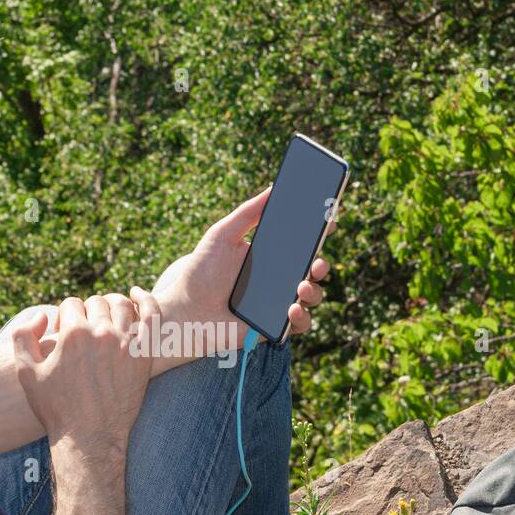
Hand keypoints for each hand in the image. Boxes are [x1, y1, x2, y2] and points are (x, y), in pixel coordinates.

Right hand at [12, 290, 160, 453]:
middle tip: (83, 332)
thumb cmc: (55, 407)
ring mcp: (127, 343)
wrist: (88, 438)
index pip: (70, 305)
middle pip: (95, 302)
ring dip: (111, 305)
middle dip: (86, 312)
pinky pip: (152, 316)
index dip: (63, 317)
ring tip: (105, 319)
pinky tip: (138, 295)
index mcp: (73, 333)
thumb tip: (42, 315)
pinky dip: (147, 300)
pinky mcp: (144, 354)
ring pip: (121, 305)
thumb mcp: (25, 372)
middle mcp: (102, 333)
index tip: (63, 333)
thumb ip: (23, 335)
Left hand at [152, 188, 334, 354]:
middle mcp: (279, 278)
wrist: (185, 312)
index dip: (319, 231)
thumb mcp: (221, 235)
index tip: (330, 220)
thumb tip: (273, 188)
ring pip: (311, 295)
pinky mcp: (274, 326)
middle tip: (316, 262)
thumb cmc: (201, 273)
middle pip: (313, 268)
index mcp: (271, 254)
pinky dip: (302, 317)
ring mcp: (279, 302)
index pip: (301, 242)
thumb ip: (247, 213)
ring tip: (301, 287)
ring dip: (314, 290)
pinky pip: (300, 323)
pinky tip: (291, 309)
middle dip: (321, 263)